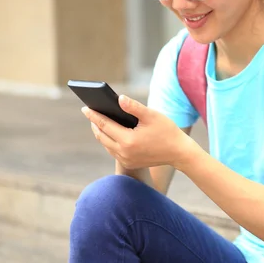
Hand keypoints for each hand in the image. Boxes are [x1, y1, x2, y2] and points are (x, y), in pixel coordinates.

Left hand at [81, 95, 195, 169]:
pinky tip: (109, 132)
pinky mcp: (129, 163)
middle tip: (89, 112)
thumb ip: (134, 107)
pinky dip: (109, 141)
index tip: (85, 108)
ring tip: (97, 121)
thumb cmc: (167, 131)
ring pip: (106, 145)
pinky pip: (113, 151)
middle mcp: (124, 152)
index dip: (93, 115)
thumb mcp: (151, 115)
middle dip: (94, 124)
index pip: (104, 125)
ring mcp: (126, 160)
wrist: (179, 152)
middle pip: (102, 136)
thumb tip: (118, 98)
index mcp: (128, 140)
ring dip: (100, 133)